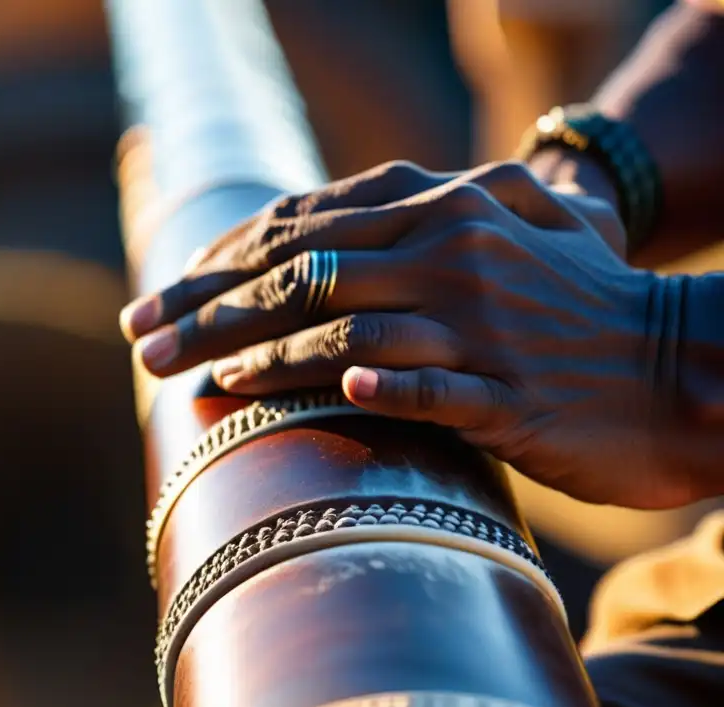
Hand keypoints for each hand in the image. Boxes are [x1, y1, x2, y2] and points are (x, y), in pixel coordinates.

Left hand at [119, 160, 696, 509]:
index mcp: (441, 207)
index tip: (157, 303)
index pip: (301, 230)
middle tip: (142, 346)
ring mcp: (481, 323)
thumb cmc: (569, 308)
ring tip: (191, 380)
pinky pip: (430, 385)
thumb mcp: (497, 233)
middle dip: (208, 311)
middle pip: (302, 275)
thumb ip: (406, 228)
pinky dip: (373, 385)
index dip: (217, 266)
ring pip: (347, 327)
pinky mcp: (510, 392)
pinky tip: (321, 392)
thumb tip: (306, 245)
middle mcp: (453, 250)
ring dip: (258, 356)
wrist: (675, 366)